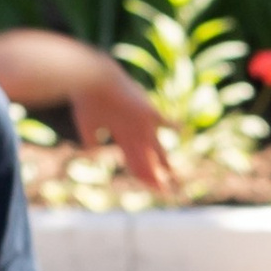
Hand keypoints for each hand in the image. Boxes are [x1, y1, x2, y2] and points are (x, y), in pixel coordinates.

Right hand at [74, 63, 173, 193]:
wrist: (92, 80)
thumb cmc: (87, 101)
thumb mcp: (87, 126)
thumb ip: (91, 140)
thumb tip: (92, 155)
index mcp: (122, 135)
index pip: (135, 160)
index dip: (142, 175)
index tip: (149, 188)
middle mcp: (134, 131)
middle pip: (148, 159)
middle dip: (154, 176)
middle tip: (164, 191)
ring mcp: (142, 123)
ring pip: (155, 149)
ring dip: (163, 165)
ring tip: (172, 178)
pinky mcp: (146, 112)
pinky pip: (163, 121)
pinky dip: (173, 125)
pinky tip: (182, 130)